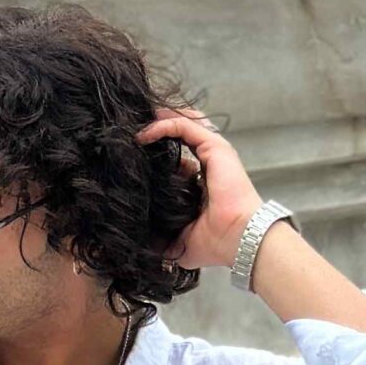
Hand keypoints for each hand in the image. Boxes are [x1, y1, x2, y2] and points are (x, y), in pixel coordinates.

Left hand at [135, 103, 265, 271]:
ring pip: (182, 124)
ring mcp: (213, 153)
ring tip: (135, 123)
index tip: (132, 157)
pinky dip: (162, 125)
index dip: (157, 153)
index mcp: (202, 182)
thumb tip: (136, 240)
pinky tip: (143, 135)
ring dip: (158, 121)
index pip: (178, 159)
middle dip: (156, 129)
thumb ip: (158, 238)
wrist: (235, 239)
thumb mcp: (176, 242)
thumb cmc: (214, 243)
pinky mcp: (214, 146)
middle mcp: (209, 164)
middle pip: (180, 134)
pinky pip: (183, 126)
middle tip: (130, 131)